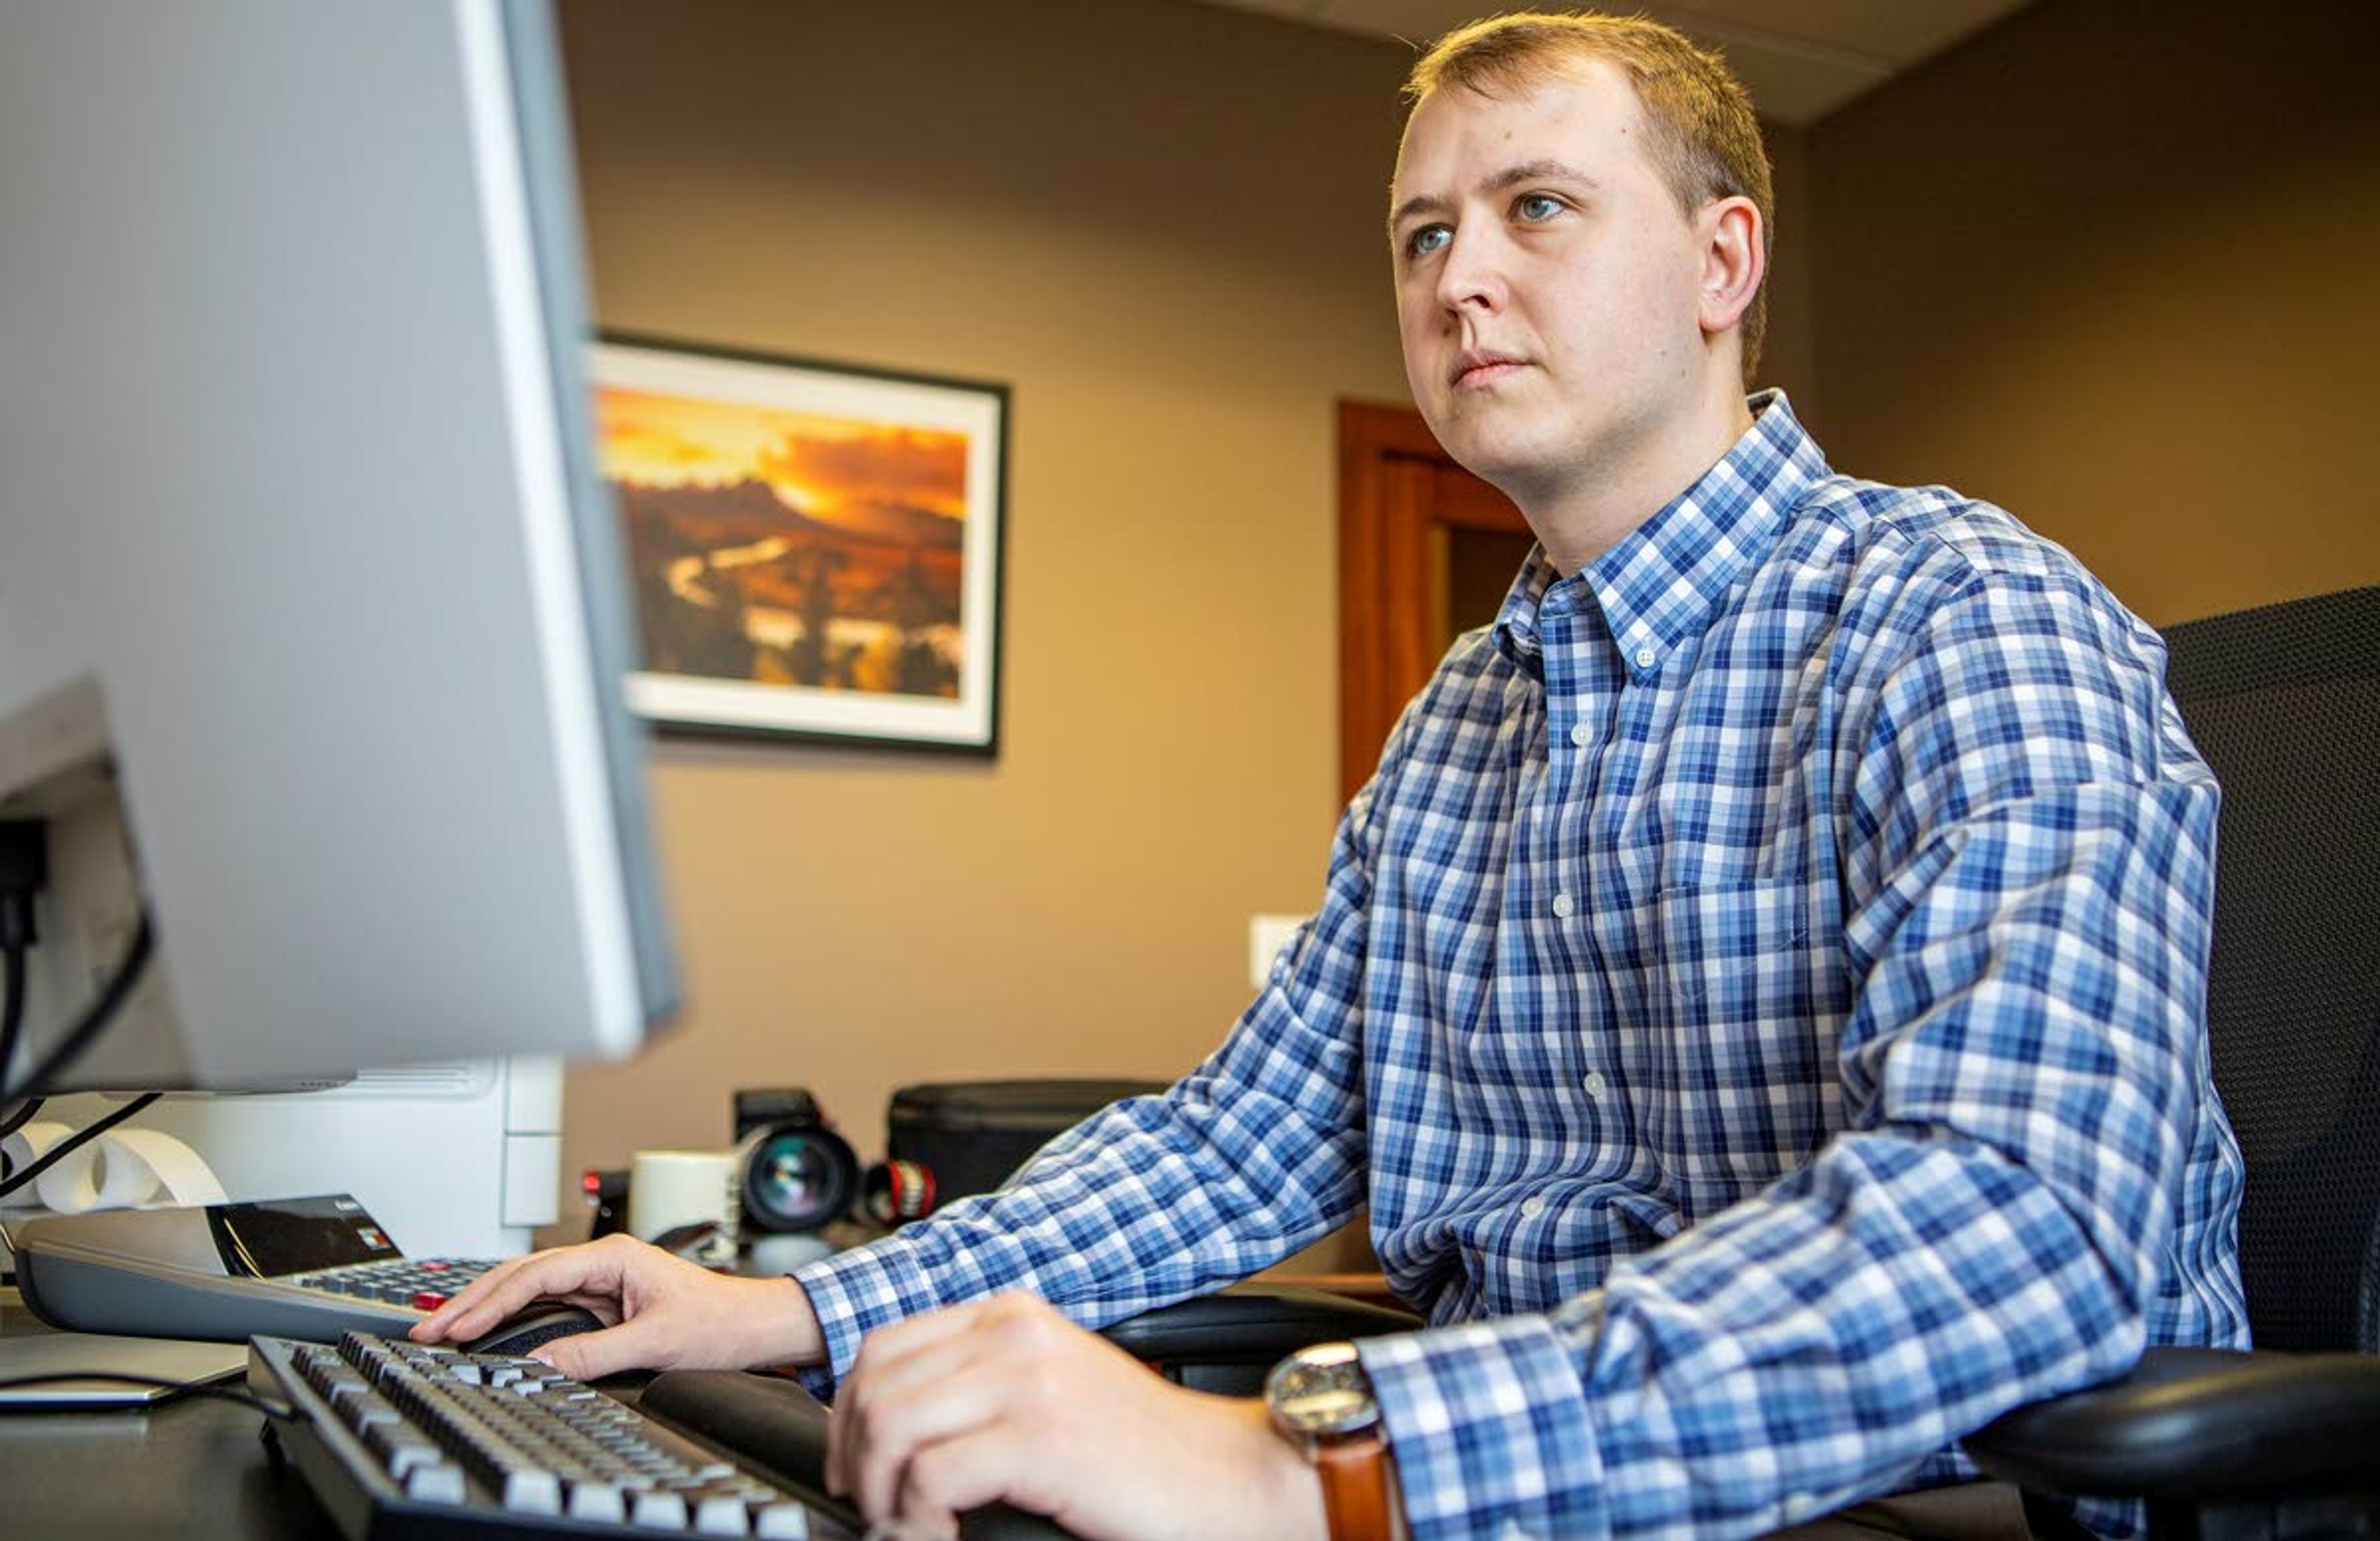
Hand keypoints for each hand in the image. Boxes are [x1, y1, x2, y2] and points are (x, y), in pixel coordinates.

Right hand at [408, 1232, 825, 1380]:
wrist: (753, 1325)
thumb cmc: (719, 1321)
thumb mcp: (655, 1341)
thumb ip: (595, 1353)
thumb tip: (541, 1364)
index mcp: (613, 1256)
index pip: (536, 1274)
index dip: (491, 1301)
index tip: (457, 1326)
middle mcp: (602, 1262)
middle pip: (521, 1275)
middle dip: (472, 1301)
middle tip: (427, 1328)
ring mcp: (599, 1281)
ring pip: (527, 1288)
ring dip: (485, 1308)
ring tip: (442, 1329)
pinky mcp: (600, 1301)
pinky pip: (543, 1305)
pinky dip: (509, 1317)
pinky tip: (483, 1330)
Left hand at [827, 1292, 1326, 1540]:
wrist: (1227, 1476)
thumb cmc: (1141, 1453)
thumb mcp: (1048, 1392)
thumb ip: (979, 1388)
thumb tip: (889, 1432)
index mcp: (1009, 1315)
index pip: (883, 1348)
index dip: (849, 1415)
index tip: (854, 1468)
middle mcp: (1012, 1332)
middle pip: (875, 1386)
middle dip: (855, 1460)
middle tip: (873, 1510)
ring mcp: (1027, 1379)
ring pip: (891, 1427)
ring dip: (883, 1495)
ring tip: (909, 1528)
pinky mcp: (1041, 1436)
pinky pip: (932, 1478)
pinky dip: (920, 1522)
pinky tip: (944, 1538)